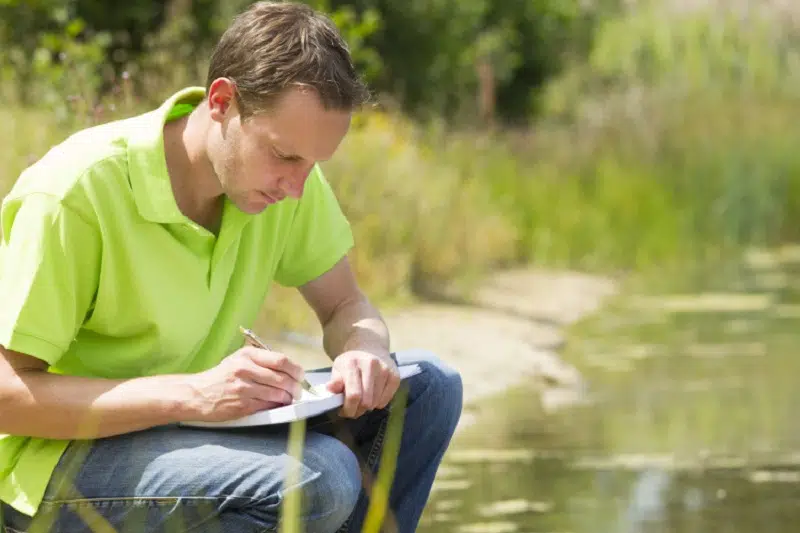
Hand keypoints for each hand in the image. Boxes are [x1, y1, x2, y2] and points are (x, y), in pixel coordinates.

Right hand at [185, 346, 304, 421]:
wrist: (196, 394)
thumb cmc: (220, 377)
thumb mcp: (238, 360)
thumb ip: (261, 362)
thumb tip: (289, 370)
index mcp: (247, 355)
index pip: (281, 360)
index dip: (296, 369)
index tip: (300, 376)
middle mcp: (245, 369)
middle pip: (282, 378)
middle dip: (295, 387)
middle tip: (298, 391)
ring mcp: (244, 388)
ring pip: (278, 394)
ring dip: (287, 398)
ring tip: (288, 399)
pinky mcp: (242, 405)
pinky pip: (268, 406)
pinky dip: (276, 406)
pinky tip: (276, 405)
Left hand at [326, 350, 400, 417]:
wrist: (370, 348)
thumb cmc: (351, 363)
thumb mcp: (338, 369)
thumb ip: (335, 381)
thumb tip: (330, 388)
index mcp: (353, 363)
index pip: (354, 395)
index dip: (348, 409)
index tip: (344, 411)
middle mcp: (371, 364)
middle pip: (366, 401)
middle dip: (357, 410)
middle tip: (352, 408)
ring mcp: (385, 370)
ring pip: (376, 403)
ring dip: (367, 407)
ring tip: (362, 400)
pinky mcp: (395, 376)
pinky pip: (385, 401)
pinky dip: (377, 403)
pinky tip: (372, 395)